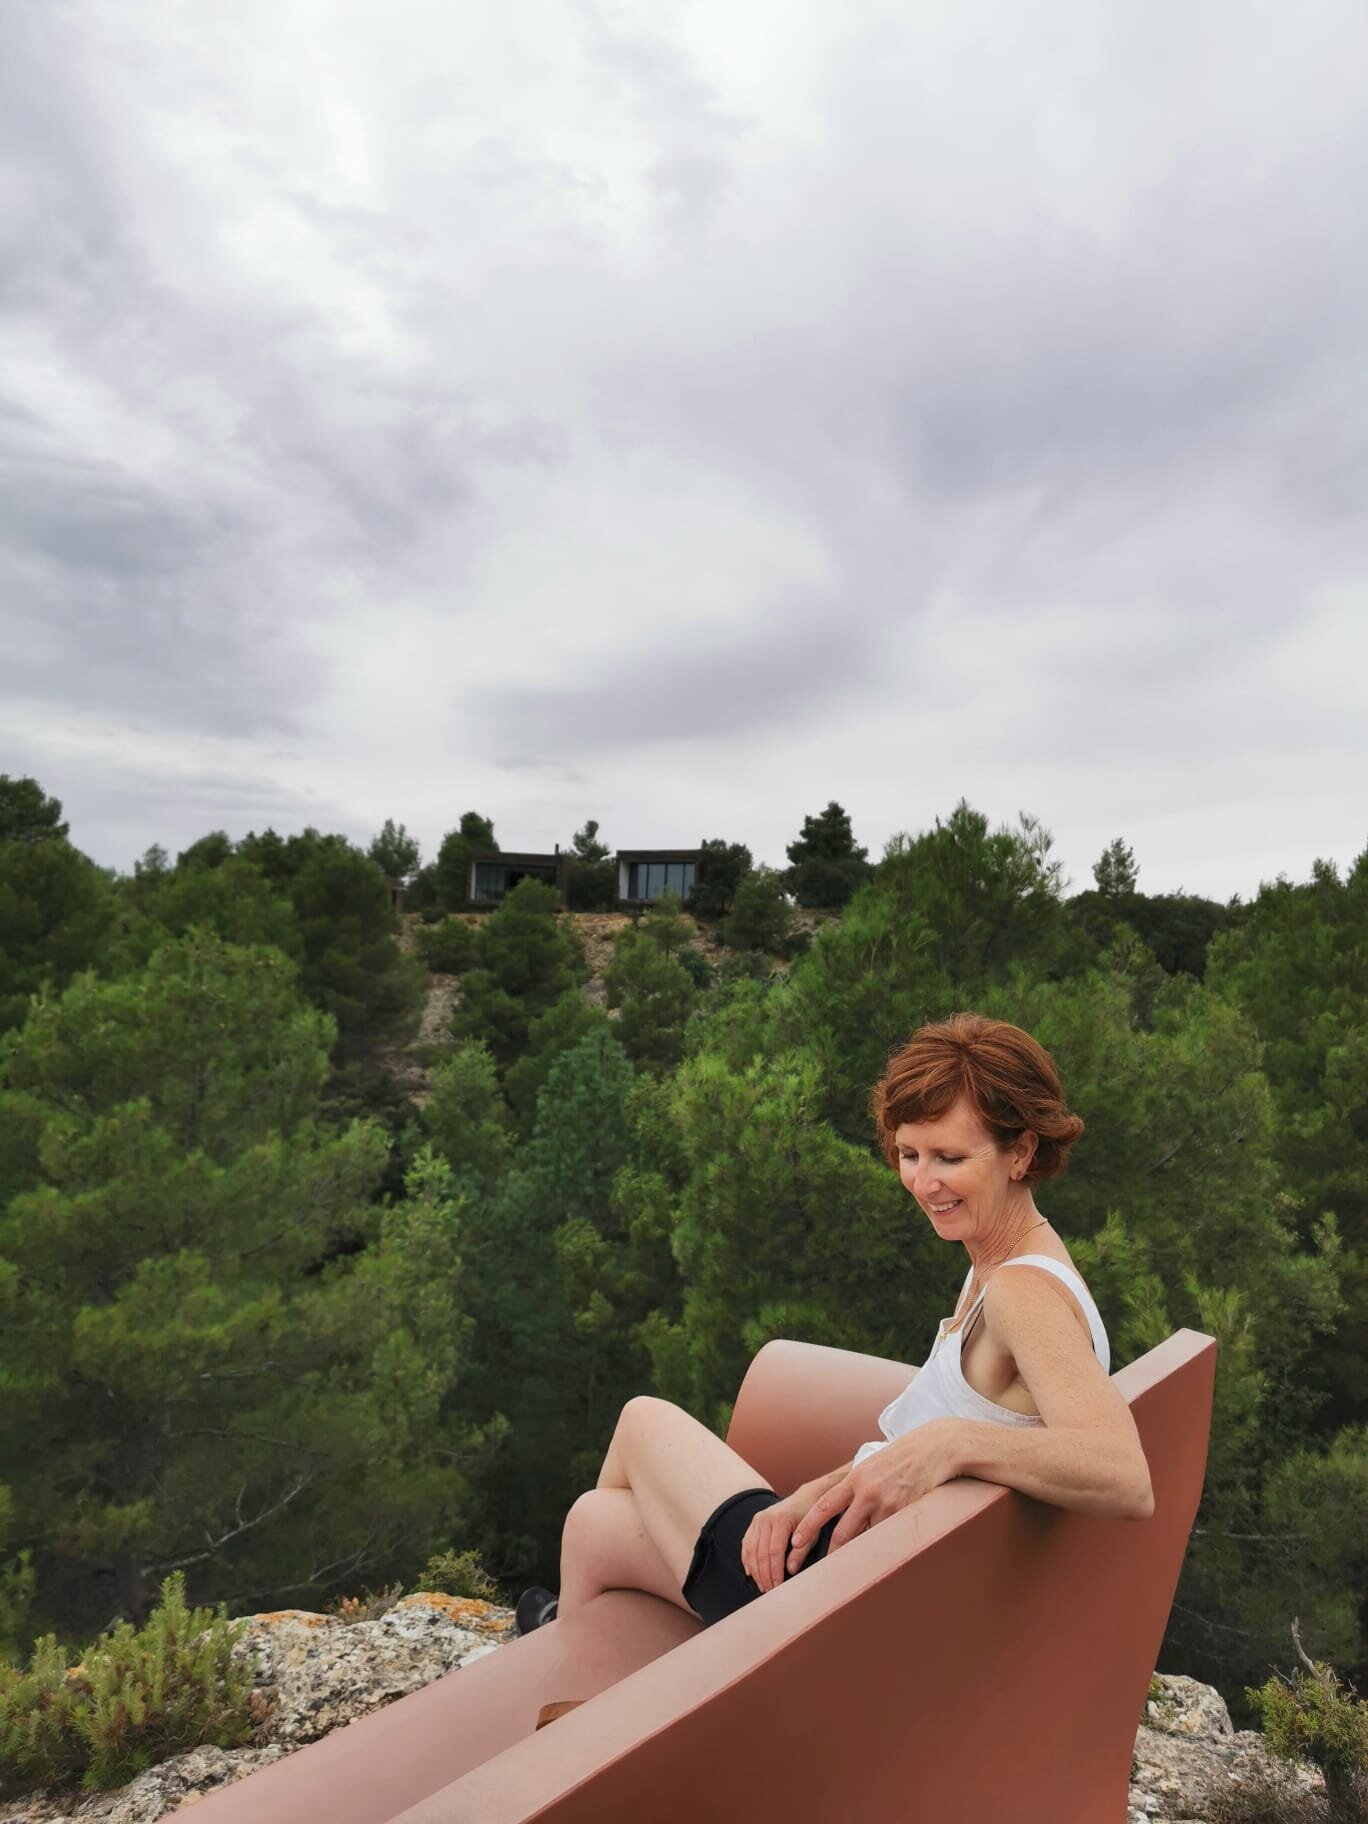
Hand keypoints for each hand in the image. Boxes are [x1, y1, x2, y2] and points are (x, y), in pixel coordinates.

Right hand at [740, 1490, 811, 1592]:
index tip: (779, 1587)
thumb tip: (790, 1571)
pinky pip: (746, 1543)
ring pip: (751, 1550)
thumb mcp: (812, 1533)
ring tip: (762, 1586)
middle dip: (764, 1575)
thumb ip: (800, 1552)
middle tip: (769, 1591)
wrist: (804, 1498)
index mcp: (781, 1520)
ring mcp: (758, 1519)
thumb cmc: (810, 1517)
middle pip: (761, 1553)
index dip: (775, 1572)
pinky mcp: (754, 1522)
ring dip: (755, 1571)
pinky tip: (751, 1572)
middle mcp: (766, 1518)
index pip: (774, 1552)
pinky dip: (747, 1559)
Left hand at [792, 1421, 962, 1554]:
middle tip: (821, 1570)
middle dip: (831, 1553)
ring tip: (850, 1569)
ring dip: (858, 1554)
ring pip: (866, 1540)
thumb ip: (855, 1486)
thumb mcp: (871, 1466)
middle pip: (842, 1532)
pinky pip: (887, 1539)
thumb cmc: (900, 1458)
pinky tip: (879, 1555)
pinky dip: (881, 1547)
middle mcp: (867, 1493)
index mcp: (855, 1478)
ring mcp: (886, 1505)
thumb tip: (839, 1509)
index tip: (796, 1542)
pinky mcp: (904, 1514)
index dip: (808, 1527)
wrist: (932, 1449)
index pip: (824, 1506)